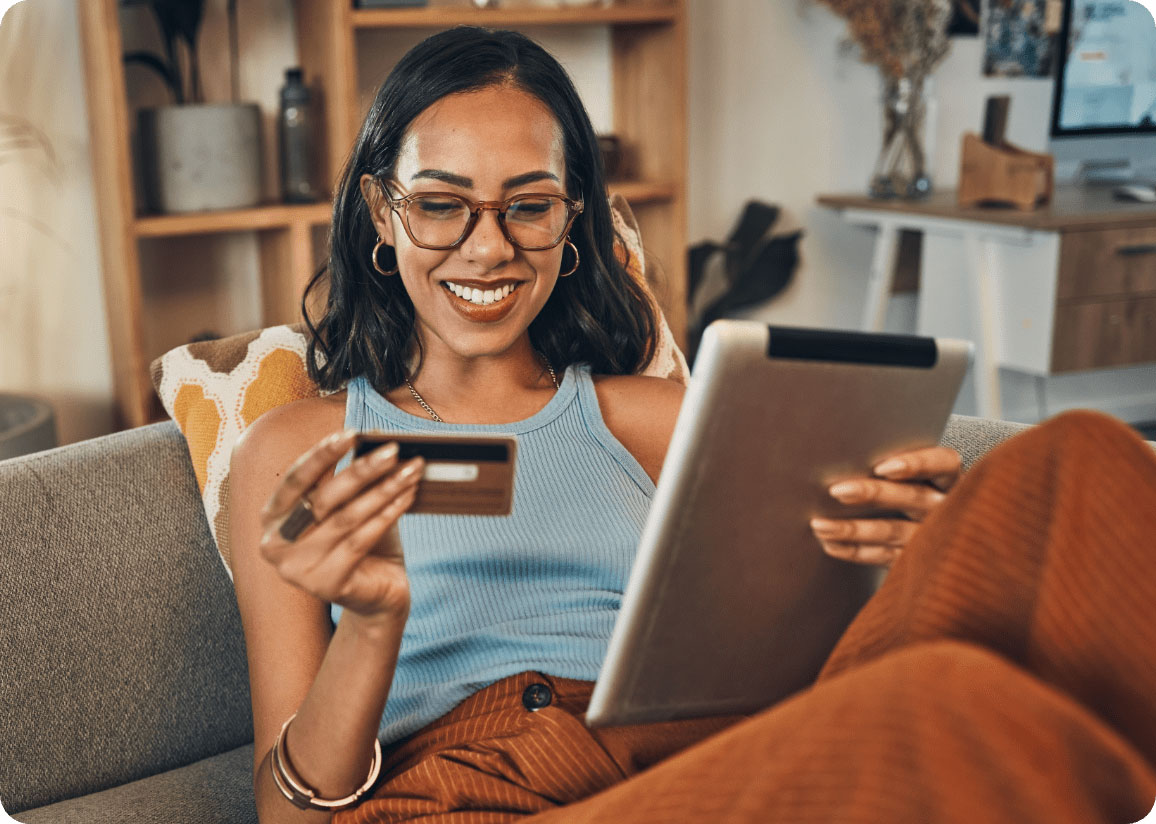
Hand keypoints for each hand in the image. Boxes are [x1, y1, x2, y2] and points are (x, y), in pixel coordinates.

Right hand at [258, 430, 423, 620]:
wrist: (377, 597)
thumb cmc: (360, 545)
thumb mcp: (349, 507)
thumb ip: (350, 480)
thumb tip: (375, 439)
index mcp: (272, 518)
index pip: (295, 478)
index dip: (322, 454)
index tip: (351, 433)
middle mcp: (275, 544)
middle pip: (323, 497)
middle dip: (362, 469)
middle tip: (392, 450)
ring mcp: (298, 569)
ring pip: (346, 518)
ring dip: (384, 489)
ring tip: (410, 470)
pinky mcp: (326, 585)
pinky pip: (362, 540)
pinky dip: (388, 514)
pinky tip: (408, 496)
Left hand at [810, 446, 960, 566]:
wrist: (937, 545)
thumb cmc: (908, 491)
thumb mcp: (910, 477)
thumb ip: (889, 467)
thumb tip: (841, 457)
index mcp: (948, 479)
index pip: (943, 463)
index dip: (916, 464)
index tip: (883, 467)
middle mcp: (945, 508)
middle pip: (912, 497)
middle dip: (873, 493)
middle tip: (837, 491)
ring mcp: (932, 537)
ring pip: (892, 530)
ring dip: (853, 528)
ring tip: (820, 524)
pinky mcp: (915, 561)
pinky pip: (883, 557)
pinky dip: (854, 551)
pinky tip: (830, 544)